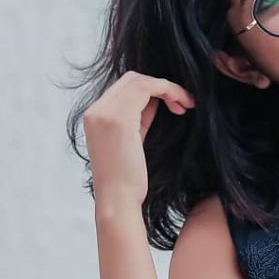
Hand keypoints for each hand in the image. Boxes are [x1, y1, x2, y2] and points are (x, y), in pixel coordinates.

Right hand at [82, 71, 194, 206]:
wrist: (118, 200)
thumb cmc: (128, 177)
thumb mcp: (133, 139)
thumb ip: (139, 116)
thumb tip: (155, 97)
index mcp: (94, 115)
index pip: (125, 87)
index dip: (152, 90)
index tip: (174, 104)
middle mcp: (95, 110)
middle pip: (132, 78)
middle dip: (160, 86)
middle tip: (182, 103)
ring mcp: (104, 113)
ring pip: (140, 80)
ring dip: (167, 88)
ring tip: (184, 104)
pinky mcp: (119, 119)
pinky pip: (147, 89)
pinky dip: (168, 91)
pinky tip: (181, 105)